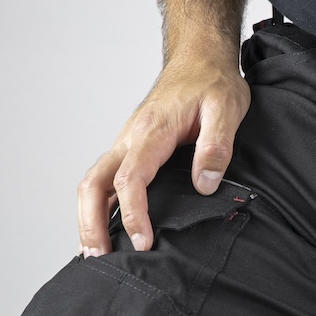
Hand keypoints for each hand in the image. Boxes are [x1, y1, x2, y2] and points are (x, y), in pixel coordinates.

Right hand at [77, 45, 250, 255]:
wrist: (200, 58)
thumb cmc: (212, 82)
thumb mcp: (227, 109)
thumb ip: (216, 146)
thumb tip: (204, 183)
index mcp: (151, 132)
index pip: (132, 179)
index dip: (134, 215)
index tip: (144, 242)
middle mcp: (130, 139)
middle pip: (93, 184)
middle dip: (91, 223)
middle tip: (99, 257)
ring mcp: (127, 145)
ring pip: (93, 183)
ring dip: (88, 218)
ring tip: (95, 254)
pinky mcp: (131, 150)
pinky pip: (106, 181)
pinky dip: (98, 207)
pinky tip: (104, 231)